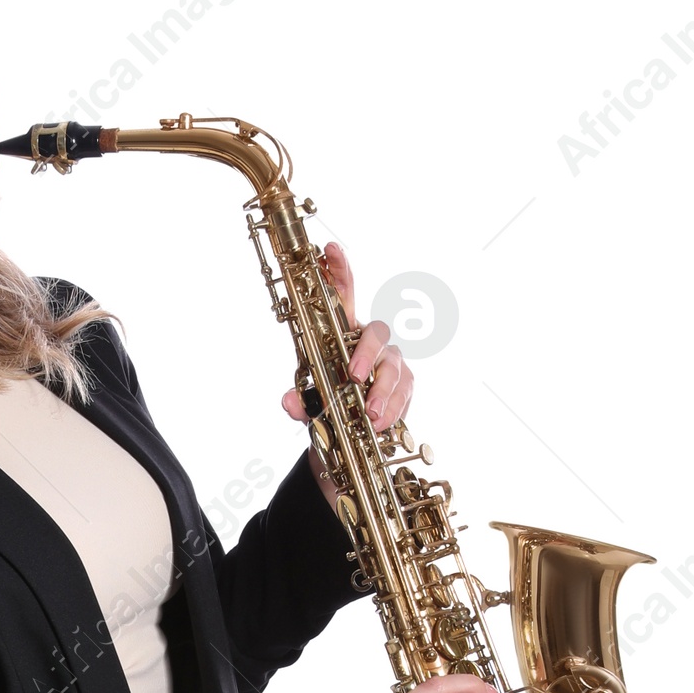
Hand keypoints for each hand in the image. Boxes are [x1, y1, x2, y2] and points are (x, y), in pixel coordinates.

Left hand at [281, 240, 413, 506]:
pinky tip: (380, 424)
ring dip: (382, 391)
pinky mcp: (404, 387)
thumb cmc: (327, 409)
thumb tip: (289, 401)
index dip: (339, 270)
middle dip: (366, 353)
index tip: (330, 248)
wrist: (347, 443)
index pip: (343, 295)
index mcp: (343, 335)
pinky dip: (392, 410)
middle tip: (353, 377)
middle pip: (376, 332)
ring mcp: (390, 364)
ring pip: (394, 366)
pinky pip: (404, 393)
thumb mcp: (308, 407)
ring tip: (370, 416)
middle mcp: (369, 344)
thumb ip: (299, 403)